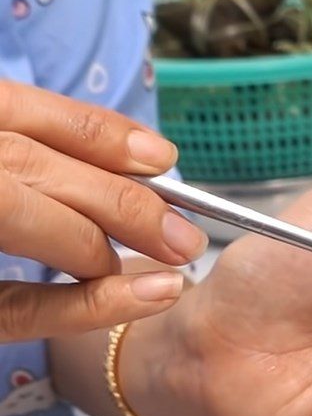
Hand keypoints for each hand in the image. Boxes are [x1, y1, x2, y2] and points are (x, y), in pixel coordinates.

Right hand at [0, 81, 207, 341]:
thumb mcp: (6, 164)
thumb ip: (43, 161)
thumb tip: (145, 164)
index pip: (18, 109)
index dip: (98, 134)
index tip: (163, 157)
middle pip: (27, 162)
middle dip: (120, 195)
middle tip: (189, 232)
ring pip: (16, 210)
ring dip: (100, 236)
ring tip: (171, 256)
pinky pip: (15, 306)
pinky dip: (83, 305)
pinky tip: (150, 297)